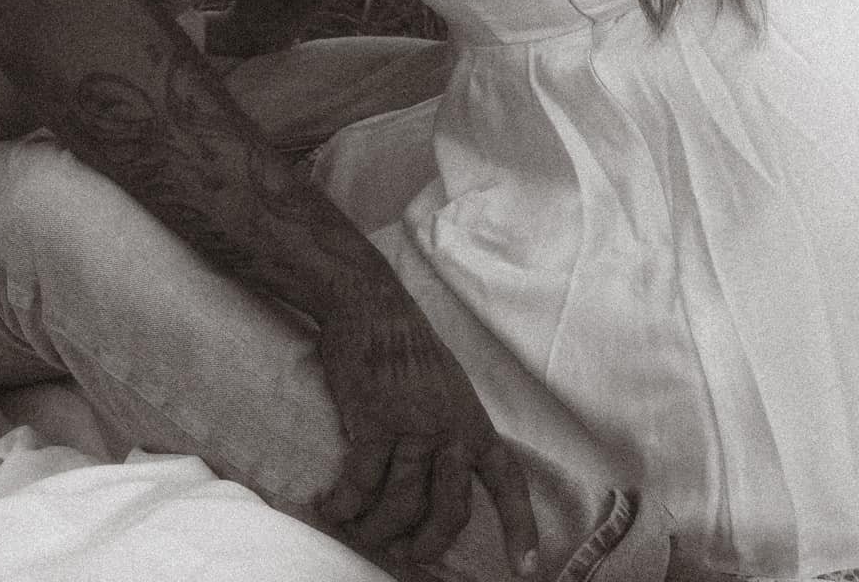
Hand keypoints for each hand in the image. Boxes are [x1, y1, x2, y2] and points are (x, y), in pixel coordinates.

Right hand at [313, 307, 537, 574]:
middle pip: (450, 511)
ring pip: (401, 505)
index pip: (507, 481)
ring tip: (358, 530)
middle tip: (408, 556)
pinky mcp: (375, 423)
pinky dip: (344, 504)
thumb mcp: (447, 386)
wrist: (369, 304)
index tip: (526, 569)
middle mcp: (451, 431)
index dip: (520, 528)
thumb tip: (441, 473)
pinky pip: (361, 484)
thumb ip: (451, 428)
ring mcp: (414, 428)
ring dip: (375, 528)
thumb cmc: (406, 344)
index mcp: (473, 422)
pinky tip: (332, 508)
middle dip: (428, 544)